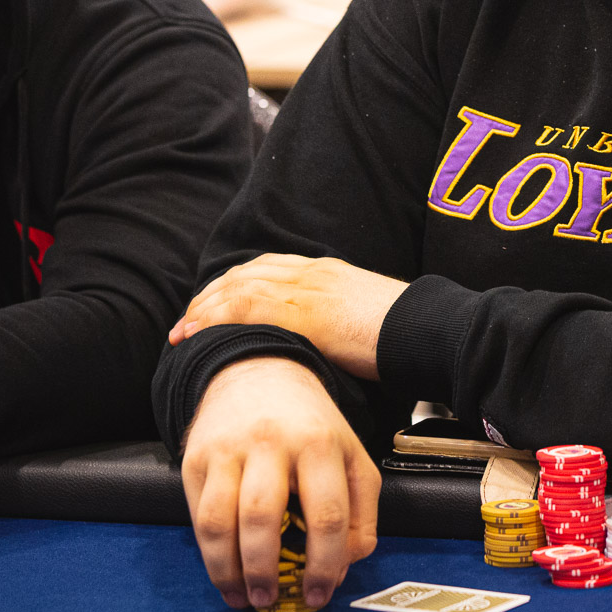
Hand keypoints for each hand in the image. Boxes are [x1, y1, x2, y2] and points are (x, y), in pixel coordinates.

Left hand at [170, 254, 408, 379]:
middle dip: (212, 295)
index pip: (269, 268)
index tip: (216, 303)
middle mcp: (313, 274)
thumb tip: (333, 344)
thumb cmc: (407, 333)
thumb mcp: (369, 317)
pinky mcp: (303, 312)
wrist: (426, 329)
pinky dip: (215, 316)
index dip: (236, 284)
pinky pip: (246, 307)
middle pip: (247, 274)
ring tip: (184, 329)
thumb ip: (344, 323)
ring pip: (239, 286)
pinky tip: (197, 330)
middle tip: (189, 319)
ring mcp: (307, 289)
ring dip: (205, 307)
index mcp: (328, 272)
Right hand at [181, 356, 381, 611]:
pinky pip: (197, 515)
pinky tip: (223, 572)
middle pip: (263, 518)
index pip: (326, 514)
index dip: (324, 564)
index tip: (318, 593)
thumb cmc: (310, 423)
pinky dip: (208, 553)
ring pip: (219, 521)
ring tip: (243, 596)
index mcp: (320, 442)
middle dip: (265, 570)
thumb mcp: (351, 454)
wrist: (259, 371)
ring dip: (228, 570)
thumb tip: (345, 562)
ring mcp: (229, 449)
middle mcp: (272, 442)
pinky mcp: (197, 457)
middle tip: (270, 600)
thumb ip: (361, 509)